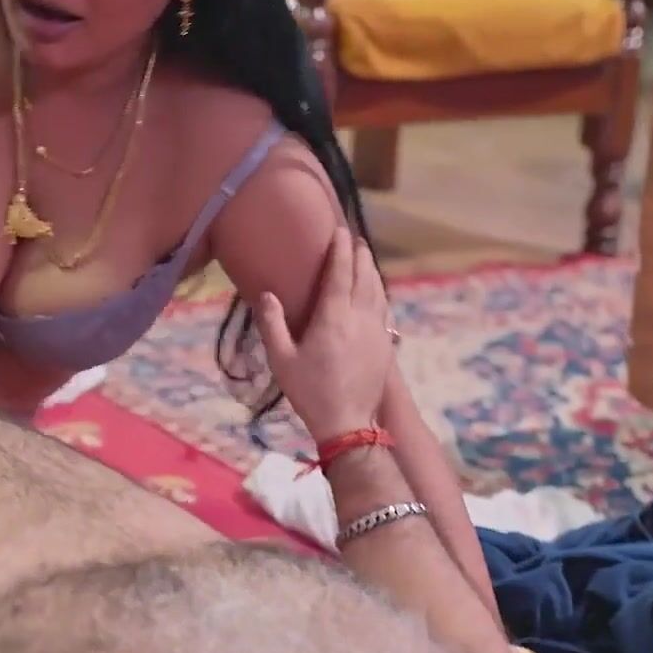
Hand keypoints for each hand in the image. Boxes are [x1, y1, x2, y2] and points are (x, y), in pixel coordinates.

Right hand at [253, 227, 395, 439]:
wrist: (348, 423)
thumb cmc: (310, 392)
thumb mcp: (281, 360)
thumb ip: (272, 324)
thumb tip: (265, 295)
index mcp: (334, 317)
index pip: (341, 272)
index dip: (341, 249)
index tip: (339, 230)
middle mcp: (361, 317)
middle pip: (365, 276)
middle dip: (361, 255)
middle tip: (355, 239)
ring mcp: (377, 331)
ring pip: (379, 291)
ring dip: (372, 272)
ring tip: (366, 260)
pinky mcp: (386, 346)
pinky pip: (385, 310)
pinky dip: (380, 294)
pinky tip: (376, 294)